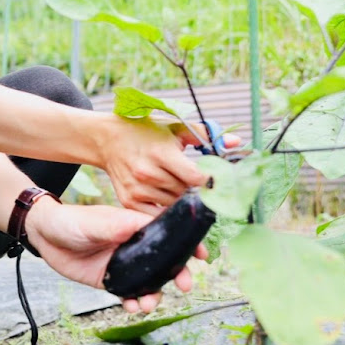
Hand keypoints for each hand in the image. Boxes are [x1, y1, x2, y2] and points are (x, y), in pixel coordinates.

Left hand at [24, 197, 206, 312]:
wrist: (44, 236)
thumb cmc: (70, 220)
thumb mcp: (94, 221)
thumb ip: (117, 225)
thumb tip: (145, 223)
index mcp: (133, 225)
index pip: (166, 232)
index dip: (186, 242)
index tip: (202, 255)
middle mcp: (132, 245)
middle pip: (164, 261)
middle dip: (179, 274)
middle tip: (185, 286)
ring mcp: (123, 263)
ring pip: (149, 281)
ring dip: (155, 294)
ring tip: (149, 303)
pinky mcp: (110, 280)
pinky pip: (129, 294)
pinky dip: (135, 302)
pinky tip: (132, 306)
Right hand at [96, 115, 238, 213]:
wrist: (108, 139)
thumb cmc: (145, 131)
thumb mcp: (174, 127)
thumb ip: (205, 135)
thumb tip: (236, 142)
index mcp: (161, 153)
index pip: (196, 178)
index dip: (210, 183)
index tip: (218, 184)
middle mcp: (148, 173)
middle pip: (186, 195)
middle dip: (196, 194)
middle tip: (202, 191)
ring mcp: (137, 190)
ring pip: (174, 207)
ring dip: (183, 204)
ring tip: (183, 195)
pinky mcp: (129, 201)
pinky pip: (157, 217)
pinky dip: (167, 215)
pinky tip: (172, 209)